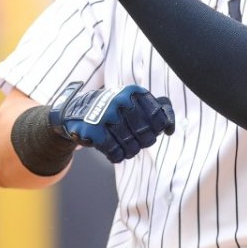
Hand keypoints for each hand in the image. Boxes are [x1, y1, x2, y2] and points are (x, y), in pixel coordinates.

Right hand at [48, 85, 174, 162]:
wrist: (76, 111)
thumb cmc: (112, 109)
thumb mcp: (133, 101)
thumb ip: (157, 108)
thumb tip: (171, 127)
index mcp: (134, 92)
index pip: (159, 119)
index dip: (156, 130)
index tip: (148, 129)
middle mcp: (121, 101)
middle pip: (148, 137)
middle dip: (142, 142)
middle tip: (132, 138)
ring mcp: (107, 115)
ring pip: (133, 148)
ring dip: (129, 151)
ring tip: (122, 144)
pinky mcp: (94, 131)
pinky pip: (116, 153)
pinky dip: (116, 155)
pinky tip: (112, 150)